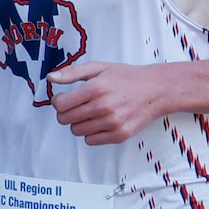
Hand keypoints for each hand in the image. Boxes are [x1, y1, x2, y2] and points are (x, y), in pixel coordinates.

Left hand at [49, 62, 171, 144]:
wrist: (157, 90)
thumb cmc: (127, 77)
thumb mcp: (99, 68)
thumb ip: (72, 73)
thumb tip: (51, 78)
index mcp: (96, 88)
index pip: (60, 105)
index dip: (58, 102)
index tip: (65, 99)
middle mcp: (103, 107)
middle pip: (65, 119)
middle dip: (67, 112)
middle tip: (78, 106)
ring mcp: (112, 123)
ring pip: (76, 131)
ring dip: (79, 123)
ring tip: (91, 113)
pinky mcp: (120, 134)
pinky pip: (91, 140)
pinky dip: (91, 133)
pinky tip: (100, 122)